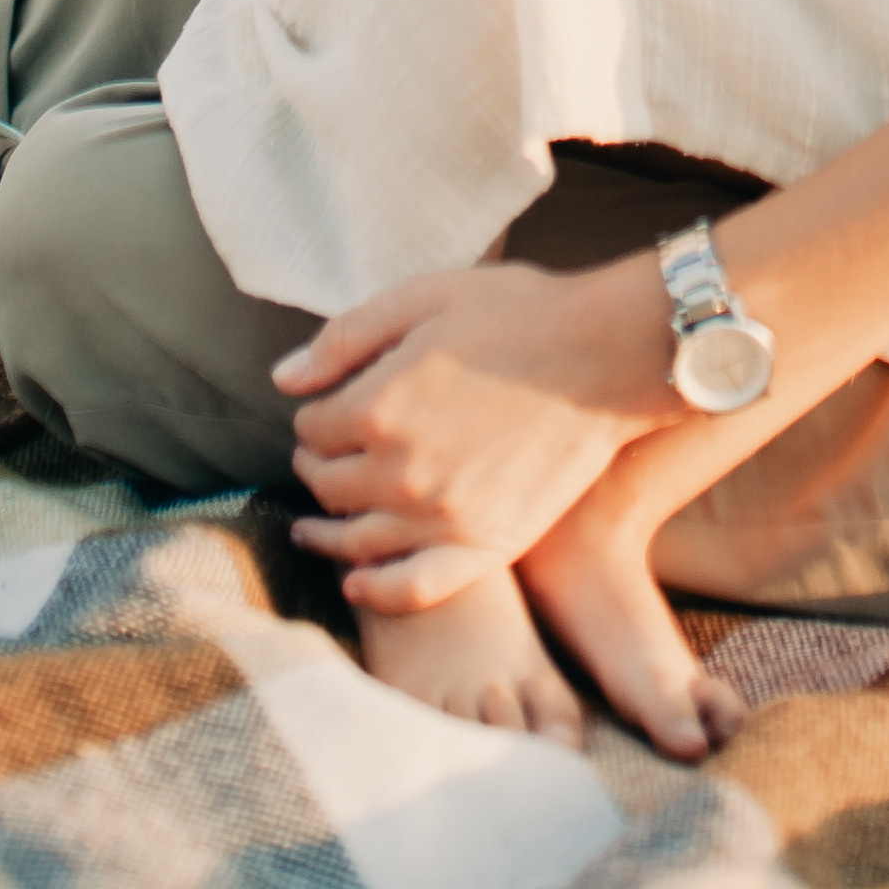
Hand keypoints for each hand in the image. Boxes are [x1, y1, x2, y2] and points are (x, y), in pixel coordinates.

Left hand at [271, 255, 675, 609]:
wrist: (605, 355)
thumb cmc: (516, 314)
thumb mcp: (422, 298)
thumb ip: (345, 339)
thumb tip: (283, 380)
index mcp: (379, 406)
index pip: (311, 428)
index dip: (314, 414)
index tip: (328, 406)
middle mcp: (402, 471)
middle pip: (327, 484)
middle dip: (318, 464)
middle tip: (328, 452)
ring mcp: (443, 517)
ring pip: (356, 538)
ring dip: (330, 528)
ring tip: (320, 521)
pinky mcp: (485, 546)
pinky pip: (414, 588)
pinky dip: (377, 590)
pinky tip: (358, 581)